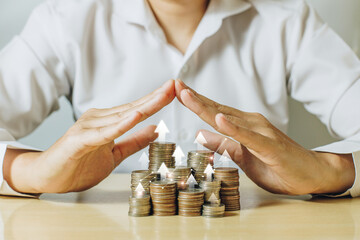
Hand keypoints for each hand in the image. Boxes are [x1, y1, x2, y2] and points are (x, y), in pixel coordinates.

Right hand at [5, 80, 174, 193]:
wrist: (47, 177)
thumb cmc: (78, 165)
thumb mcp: (114, 154)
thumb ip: (134, 142)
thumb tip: (156, 130)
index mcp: (108, 121)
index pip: (137, 109)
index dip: (156, 101)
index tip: (174, 91)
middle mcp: (99, 118)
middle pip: (133, 108)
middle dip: (156, 97)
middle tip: (175, 85)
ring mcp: (88, 127)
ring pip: (122, 117)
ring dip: (144, 106)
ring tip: (163, 95)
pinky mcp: (79, 140)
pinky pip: (104, 133)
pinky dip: (120, 125)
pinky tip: (135, 116)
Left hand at [175, 79, 354, 194]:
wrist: (312, 174)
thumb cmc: (278, 166)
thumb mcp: (242, 157)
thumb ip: (224, 145)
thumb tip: (200, 134)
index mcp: (242, 126)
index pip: (213, 112)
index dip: (194, 101)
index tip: (176, 90)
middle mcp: (250, 123)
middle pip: (216, 110)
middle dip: (193, 98)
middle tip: (174, 84)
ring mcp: (260, 132)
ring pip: (228, 118)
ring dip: (205, 107)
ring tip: (186, 95)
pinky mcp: (269, 146)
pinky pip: (248, 137)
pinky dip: (233, 128)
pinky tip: (218, 120)